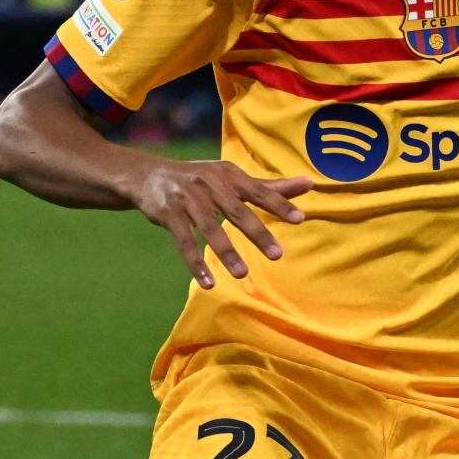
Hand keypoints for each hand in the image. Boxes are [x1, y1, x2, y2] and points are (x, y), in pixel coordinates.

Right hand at [130, 158, 311, 287]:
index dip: (279, 204)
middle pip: (237, 211)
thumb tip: (309, 183)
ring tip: (242, 274)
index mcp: (230, 175)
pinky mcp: (169, 214)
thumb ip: (271, 186)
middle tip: (278, 255)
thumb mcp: (233, 178)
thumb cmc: (202, 179)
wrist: (148, 175)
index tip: (300, 219)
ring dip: (226, 252)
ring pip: (210, 228)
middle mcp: (209, 184)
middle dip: (258, 233)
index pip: (259, 191)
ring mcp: (188, 199)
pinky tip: (209, 283)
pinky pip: (184, 241)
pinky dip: (196, 263)